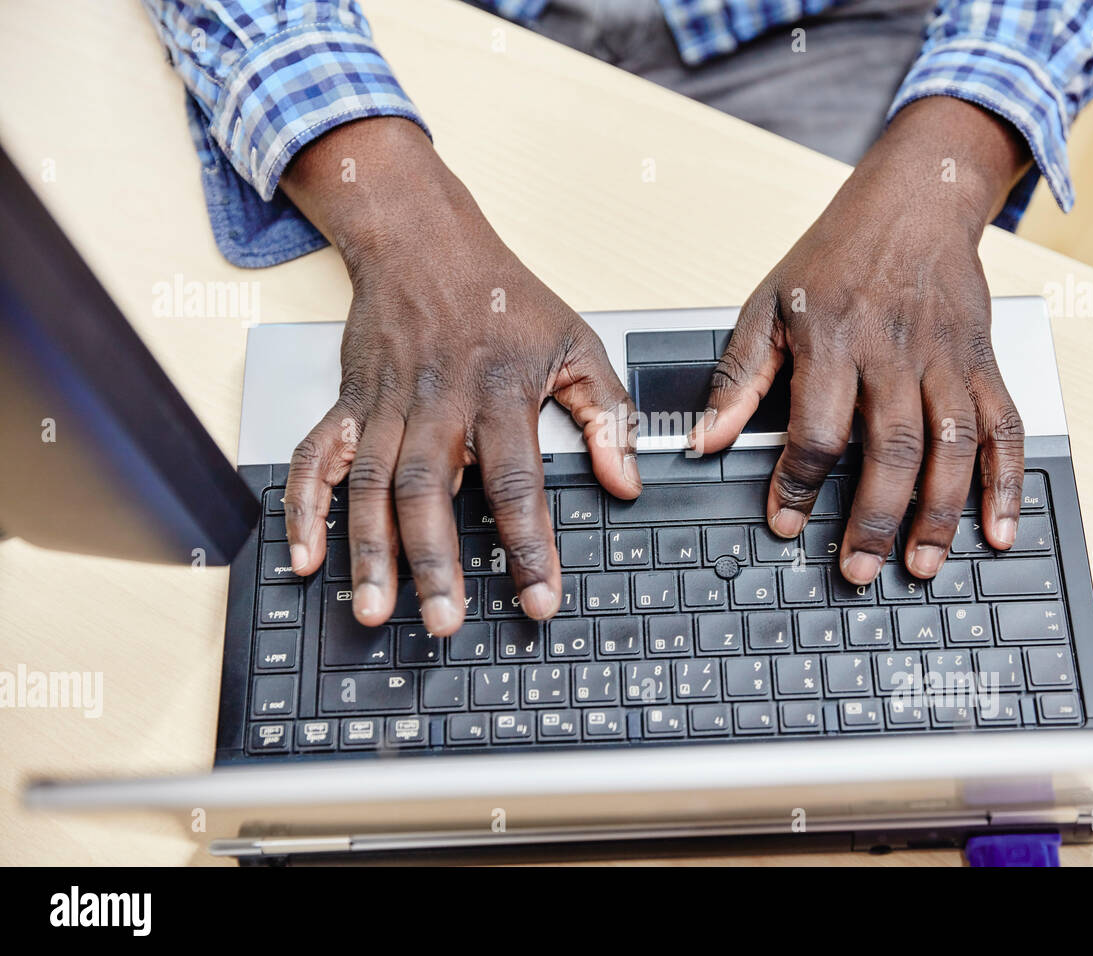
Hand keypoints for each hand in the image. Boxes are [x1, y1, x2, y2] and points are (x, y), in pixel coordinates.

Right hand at [279, 118, 639, 634]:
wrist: (423, 241)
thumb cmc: (503, 297)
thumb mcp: (576, 343)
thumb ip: (608, 415)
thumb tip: (628, 481)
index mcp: (498, 392)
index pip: (517, 483)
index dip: (530, 546)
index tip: (539, 598)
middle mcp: (437, 402)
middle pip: (431, 491)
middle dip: (435, 562)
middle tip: (444, 621)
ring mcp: (386, 404)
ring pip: (373, 485)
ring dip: (369, 550)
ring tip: (375, 608)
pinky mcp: (349, 403)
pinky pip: (319, 458)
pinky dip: (305, 508)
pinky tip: (306, 556)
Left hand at [690, 98, 1031, 583]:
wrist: (915, 201)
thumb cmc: (835, 257)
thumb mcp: (768, 305)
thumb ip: (738, 376)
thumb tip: (704, 440)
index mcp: (833, 339)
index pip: (816, 427)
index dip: (797, 483)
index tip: (785, 524)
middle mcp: (894, 351)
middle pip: (890, 447)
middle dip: (874, 518)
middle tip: (858, 569)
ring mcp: (946, 359)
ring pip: (952, 446)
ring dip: (940, 513)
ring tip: (922, 564)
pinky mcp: (982, 362)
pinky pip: (1004, 427)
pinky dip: (1006, 482)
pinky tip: (998, 528)